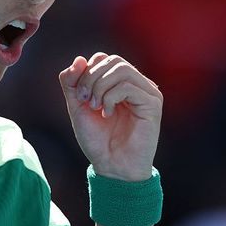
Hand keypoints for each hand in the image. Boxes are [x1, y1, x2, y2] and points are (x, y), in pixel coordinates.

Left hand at [59, 53, 161, 181]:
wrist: (111, 167)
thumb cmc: (97, 139)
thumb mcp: (77, 107)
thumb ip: (73, 83)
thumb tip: (79, 59)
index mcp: (119, 83)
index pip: (103, 58)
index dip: (86, 71)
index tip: (78, 94)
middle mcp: (136, 84)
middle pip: (113, 60)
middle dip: (91, 78)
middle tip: (85, 101)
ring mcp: (147, 92)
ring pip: (121, 70)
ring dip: (100, 87)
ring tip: (96, 107)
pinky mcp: (153, 103)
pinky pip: (129, 86)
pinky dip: (111, 98)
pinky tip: (108, 114)